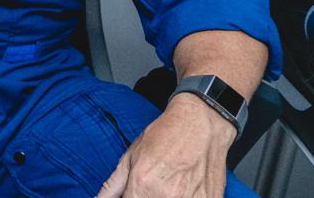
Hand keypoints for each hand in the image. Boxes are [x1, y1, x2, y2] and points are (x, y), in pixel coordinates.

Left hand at [96, 93, 235, 197]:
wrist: (201, 124)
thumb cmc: (166, 136)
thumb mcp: (130, 157)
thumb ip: (112, 185)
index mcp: (143, 185)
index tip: (130, 193)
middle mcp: (167, 197)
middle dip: (143, 197)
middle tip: (150, 186)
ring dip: (162, 197)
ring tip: (167, 185)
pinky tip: (182, 188)